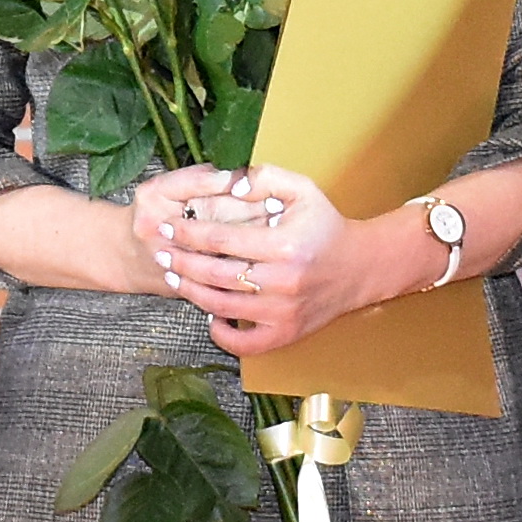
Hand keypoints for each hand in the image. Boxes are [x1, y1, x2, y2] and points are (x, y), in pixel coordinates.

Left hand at [141, 161, 378, 357]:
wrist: (361, 267)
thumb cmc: (326, 226)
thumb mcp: (303, 190)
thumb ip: (266, 178)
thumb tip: (229, 183)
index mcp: (283, 245)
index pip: (220, 239)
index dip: (188, 232)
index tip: (169, 225)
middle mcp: (282, 282)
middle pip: (214, 274)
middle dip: (180, 262)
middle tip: (160, 252)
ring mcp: (283, 312)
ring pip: (222, 306)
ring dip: (191, 292)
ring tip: (173, 277)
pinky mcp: (286, 334)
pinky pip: (245, 343)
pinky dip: (222, 333)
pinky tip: (210, 316)